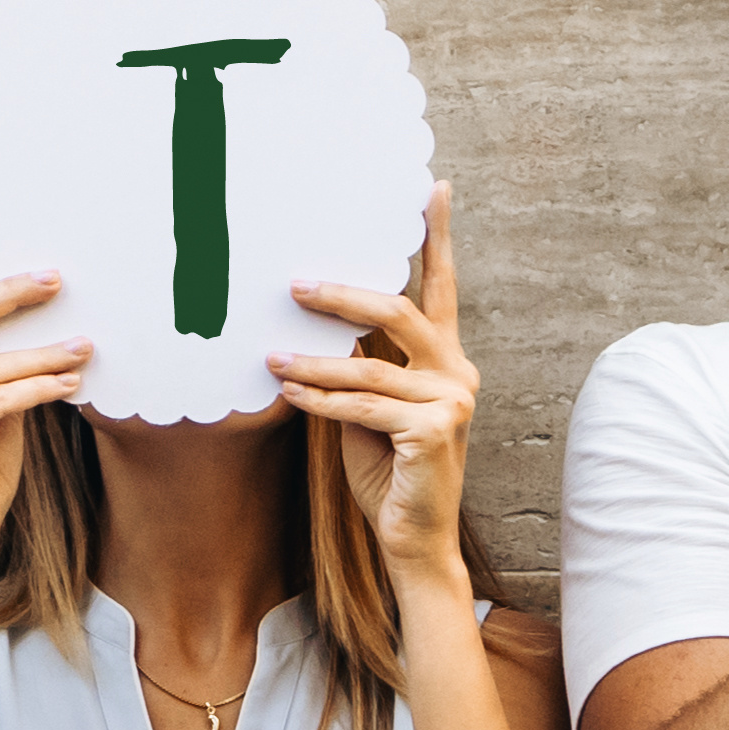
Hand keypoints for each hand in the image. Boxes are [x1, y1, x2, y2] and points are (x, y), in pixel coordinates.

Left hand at [279, 183, 480, 594]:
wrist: (415, 539)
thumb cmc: (389, 472)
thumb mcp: (369, 409)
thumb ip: (360, 366)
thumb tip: (314, 326)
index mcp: (448, 360)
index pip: (442, 288)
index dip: (438, 238)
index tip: (434, 190)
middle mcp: (458, 373)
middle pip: (399, 314)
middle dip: (343, 296)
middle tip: (295, 283)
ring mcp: (452, 402)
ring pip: (370, 367)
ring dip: (314, 360)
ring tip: (270, 351)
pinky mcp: (433, 433)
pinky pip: (362, 407)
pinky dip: (319, 398)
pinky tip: (287, 388)